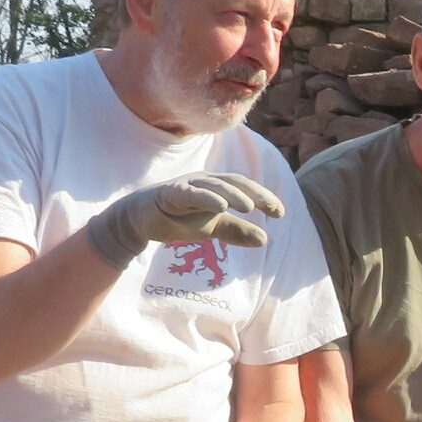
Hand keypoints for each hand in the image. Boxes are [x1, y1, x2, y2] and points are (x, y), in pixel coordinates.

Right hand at [86, 172, 283, 268]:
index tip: (280, 213)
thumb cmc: (178, 219)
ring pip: (214, 185)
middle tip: (273, 209)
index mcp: (216, 187)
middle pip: (234, 182)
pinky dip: (206, 197)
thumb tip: (265, 239)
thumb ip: (236, 232)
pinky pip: (190, 193)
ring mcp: (187, 185)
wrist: (141, 221)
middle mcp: (204, 181)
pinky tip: (221, 206)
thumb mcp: (212, 228)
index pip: (244, 188)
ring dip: (233, 194)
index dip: (263, 197)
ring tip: (249, 207)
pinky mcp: (169, 193)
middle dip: (255, 193)